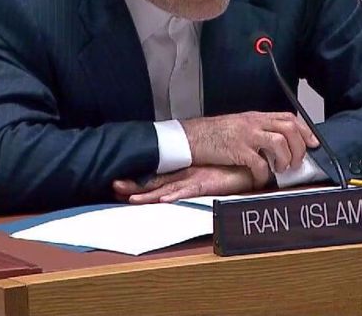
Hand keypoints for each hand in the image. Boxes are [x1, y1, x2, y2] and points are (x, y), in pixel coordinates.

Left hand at [113, 165, 271, 203]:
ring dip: (149, 193)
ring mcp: (193, 178)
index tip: (118, 185)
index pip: (154, 177)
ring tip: (131, 198)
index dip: (136, 181)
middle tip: (113, 186)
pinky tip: (164, 199)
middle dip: (133, 185)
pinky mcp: (205, 184)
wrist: (247, 162)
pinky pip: (188, 190)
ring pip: (166, 187)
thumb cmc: (227, 169)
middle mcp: (183, 174)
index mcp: (181, 171)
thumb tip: (173, 186)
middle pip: (154, 181)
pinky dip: (176, 194)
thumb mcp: (205, 174)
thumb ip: (191, 178)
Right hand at [180, 111, 318, 180]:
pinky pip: (259, 164)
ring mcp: (246, 136)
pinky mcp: (238, 151)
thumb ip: (258, 129)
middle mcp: (254, 123)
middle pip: (289, 129)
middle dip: (299, 148)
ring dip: (285, 159)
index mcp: (256, 117)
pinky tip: (260, 179)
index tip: (313, 143)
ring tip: (281, 169)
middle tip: (296, 162)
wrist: (191, 137)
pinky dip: (263, 175)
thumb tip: (278, 140)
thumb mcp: (240, 124)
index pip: (289, 118)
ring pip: (279, 143)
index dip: (305, 131)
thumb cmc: (214, 133)